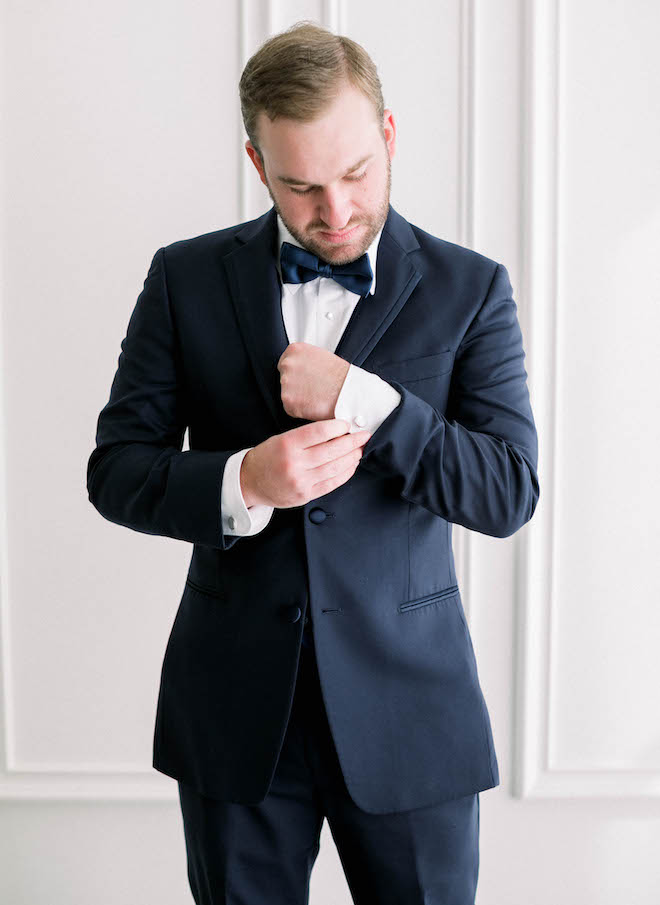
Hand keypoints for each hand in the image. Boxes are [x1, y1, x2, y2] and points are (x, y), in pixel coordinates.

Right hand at [240, 419, 371, 508]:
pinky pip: (331, 484)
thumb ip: (307, 436)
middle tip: (364, 436)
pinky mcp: (305, 495)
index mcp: (287, 444)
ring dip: (351, 458)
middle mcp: (294, 463)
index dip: (338, 427)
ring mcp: (300, 481)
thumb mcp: (282, 439)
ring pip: (335, 468)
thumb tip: (337, 430)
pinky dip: (345, 474)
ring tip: (360, 450)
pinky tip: (351, 465)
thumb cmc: (269, 456)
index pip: (319, 432)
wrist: (250, 482)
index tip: (348, 424)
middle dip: (352, 442)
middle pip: (331, 450)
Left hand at [277, 341, 349, 421]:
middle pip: (284, 378)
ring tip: (316, 396)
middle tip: (312, 389)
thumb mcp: (321, 356)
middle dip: (296, 386)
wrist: (349, 392)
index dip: (296, 374)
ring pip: (287, 394)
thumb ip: (305, 361)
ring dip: (298, 398)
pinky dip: (300, 410)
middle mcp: (287, 364)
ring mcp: (286, 383)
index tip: (305, 379)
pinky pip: (290, 408)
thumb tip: (300, 368)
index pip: (285, 363)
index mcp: (294, 350)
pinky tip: (314, 404)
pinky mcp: (287, 401)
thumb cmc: (341, 377)